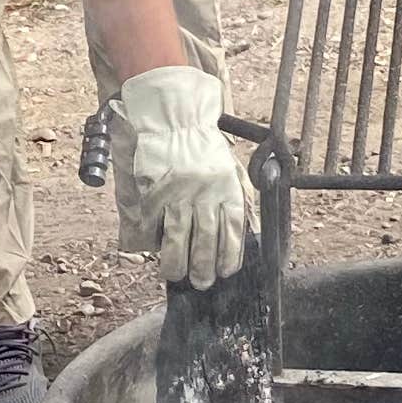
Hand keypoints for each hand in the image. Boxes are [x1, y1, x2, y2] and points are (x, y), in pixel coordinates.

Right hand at [109, 65, 249, 289]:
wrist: (174, 119)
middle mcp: (204, 193)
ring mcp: (177, 193)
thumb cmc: (204, 147)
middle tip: (201, 283)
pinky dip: (154, 238)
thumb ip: (239, 199)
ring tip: (175, 274)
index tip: (225, 271)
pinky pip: (154, 221)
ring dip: (176, 261)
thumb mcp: (231, 169)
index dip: (229, 255)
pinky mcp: (154, 190)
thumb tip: (247, 231)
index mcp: (227, 187)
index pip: (232, 230)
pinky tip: (155, 250)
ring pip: (177, 236)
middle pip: (205, 239)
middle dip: (203, 266)